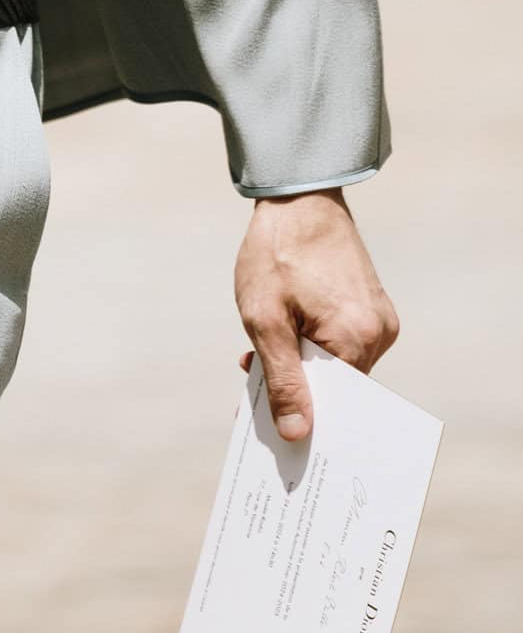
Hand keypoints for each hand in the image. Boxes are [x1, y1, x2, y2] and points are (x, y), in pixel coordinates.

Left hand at [233, 188, 399, 442]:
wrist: (299, 198)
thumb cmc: (276, 254)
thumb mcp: (265, 319)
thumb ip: (282, 379)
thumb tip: (298, 434)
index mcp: (357, 341)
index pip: (336, 406)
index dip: (301, 418)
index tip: (270, 433)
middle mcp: (379, 335)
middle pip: (337, 387)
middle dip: (295, 390)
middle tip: (252, 386)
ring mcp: (379, 322)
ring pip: (337, 366)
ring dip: (299, 365)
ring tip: (257, 352)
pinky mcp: (372, 309)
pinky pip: (343, 344)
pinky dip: (312, 346)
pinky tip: (282, 333)